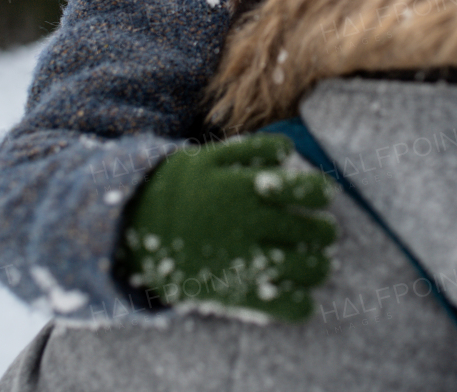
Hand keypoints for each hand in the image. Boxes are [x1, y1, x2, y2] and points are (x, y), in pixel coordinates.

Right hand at [118, 134, 336, 322]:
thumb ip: (252, 150)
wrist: (131, 225)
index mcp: (248, 189)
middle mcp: (251, 226)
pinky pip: (288, 306)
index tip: (321, 195)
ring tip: (315, 261)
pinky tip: (298, 294)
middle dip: (325, 231)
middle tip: (321, 231)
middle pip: (317, 232)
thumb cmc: (176, 187)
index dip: (322, 193)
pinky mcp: (236, 295)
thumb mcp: (207, 157)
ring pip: (310, 269)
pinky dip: (302, 303)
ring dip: (320, 264)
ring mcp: (245, 262)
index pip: (309, 190)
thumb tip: (289, 152)